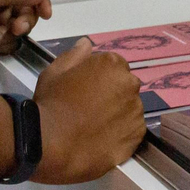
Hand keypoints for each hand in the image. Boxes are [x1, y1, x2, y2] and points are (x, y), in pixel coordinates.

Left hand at [0, 0, 51, 63]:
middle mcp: (5, 2)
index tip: (46, 14)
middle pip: (31, 12)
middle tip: (15, 28)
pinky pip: (12, 43)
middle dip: (24, 21)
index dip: (41, 1)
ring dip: (8, 34)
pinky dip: (1, 43)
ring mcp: (1, 21)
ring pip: (22, 30)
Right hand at [33, 41, 145, 183]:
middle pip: (125, 86)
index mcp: (112, 63)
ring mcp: (136, 110)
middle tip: (90, 109)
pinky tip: (103, 139)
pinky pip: (132, 130)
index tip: (87, 90)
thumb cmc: (51, 104)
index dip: (100, 78)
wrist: (52, 145)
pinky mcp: (137, 135)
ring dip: (118, 113)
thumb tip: (87, 44)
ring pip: (130, 108)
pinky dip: (122, 133)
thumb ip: (75, 55)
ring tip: (96, 127)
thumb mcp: (55, 72)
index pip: (114, 66)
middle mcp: (130, 83)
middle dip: (112, 94)